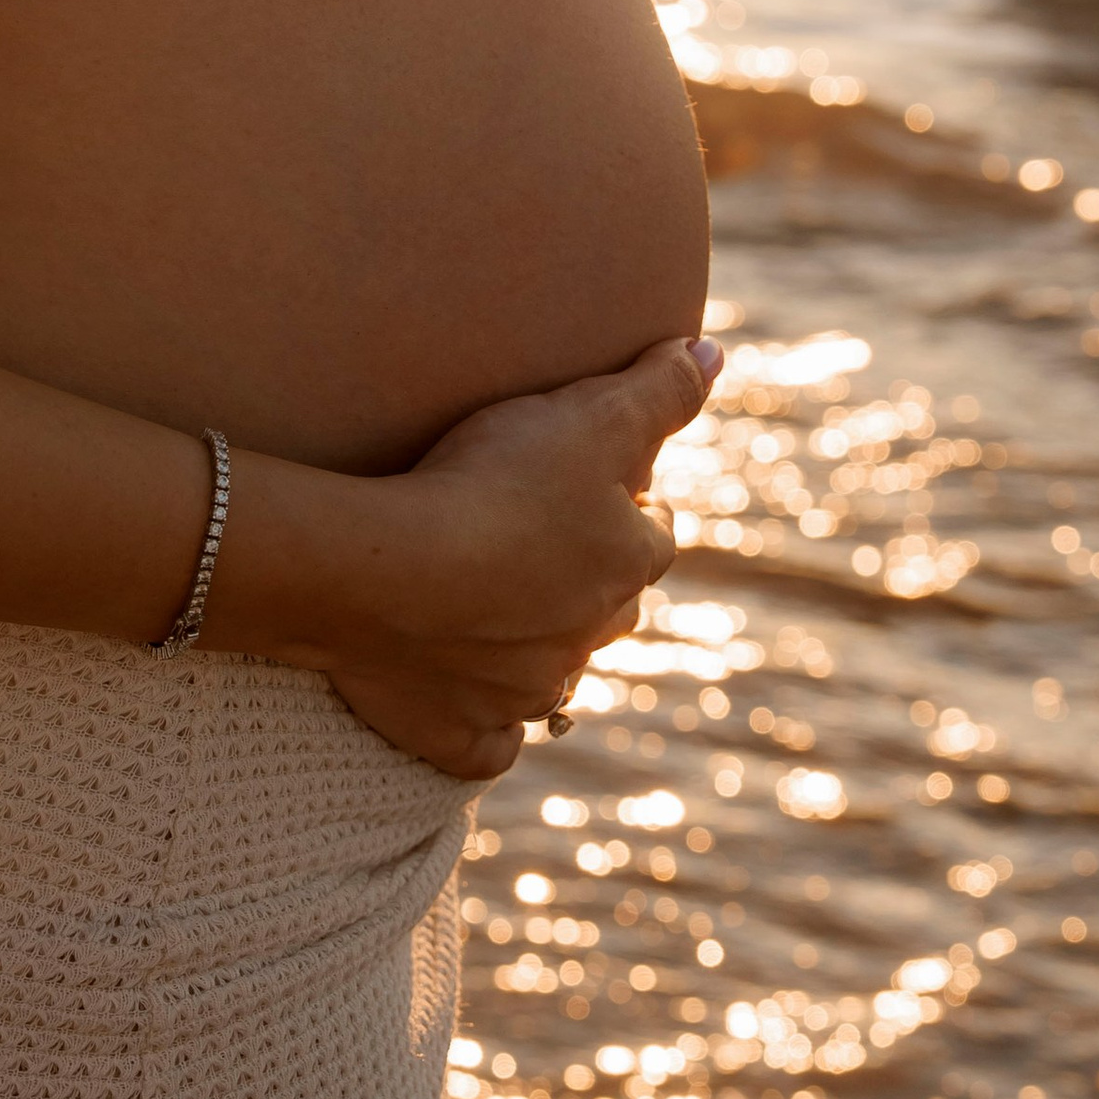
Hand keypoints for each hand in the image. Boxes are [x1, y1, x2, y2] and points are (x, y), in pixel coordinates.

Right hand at [315, 336, 720, 782]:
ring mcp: (525, 694)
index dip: (633, 506)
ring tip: (496, 610)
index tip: (607, 486)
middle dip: (589, 581)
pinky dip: (484, 726)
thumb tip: (714, 354)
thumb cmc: (492, 486)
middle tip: (544, 543)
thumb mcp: (588, 415)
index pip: (652, 532)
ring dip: (537, 648)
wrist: (384, 576)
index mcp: (626, 564)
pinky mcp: (463, 736)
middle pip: (608, 608)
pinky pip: (488, 744)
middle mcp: (588, 639)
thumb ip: (657, 389)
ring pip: (551, 675)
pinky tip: (468, 705)